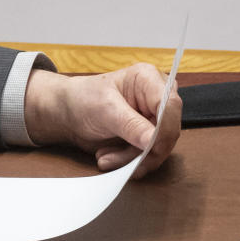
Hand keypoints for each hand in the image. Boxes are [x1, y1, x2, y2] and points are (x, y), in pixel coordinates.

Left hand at [24, 63, 181, 177]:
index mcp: (148, 78)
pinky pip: (150, 156)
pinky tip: (109, 158)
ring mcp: (156, 117)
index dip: (163, 129)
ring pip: (159, 148)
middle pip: (167, 130)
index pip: (169, 104)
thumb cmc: (83, 99)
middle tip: (112, 159)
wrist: (69, 112)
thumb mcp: (104, 110)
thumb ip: (131, 125)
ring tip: (104, 158)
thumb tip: (154, 141)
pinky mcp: (150, 135)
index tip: (148, 147)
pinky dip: (130, 162)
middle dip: (142, 151)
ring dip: (132, 160)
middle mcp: (158, 96)